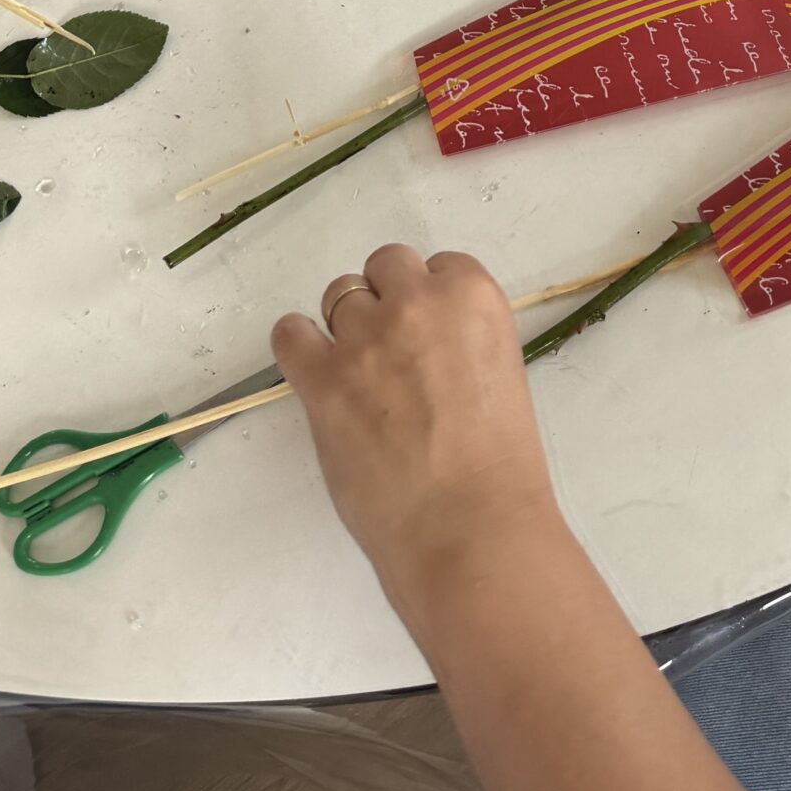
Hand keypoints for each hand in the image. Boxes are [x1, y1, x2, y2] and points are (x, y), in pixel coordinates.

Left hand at [274, 246, 558, 613]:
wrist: (468, 526)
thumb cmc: (500, 466)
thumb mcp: (498, 375)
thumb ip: (459, 342)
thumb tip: (422, 348)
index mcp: (473, 297)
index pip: (439, 266)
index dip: (430, 300)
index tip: (429, 335)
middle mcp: (417, 303)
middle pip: (385, 265)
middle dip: (387, 299)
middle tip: (392, 351)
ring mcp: (365, 338)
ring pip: (339, 294)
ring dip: (346, 326)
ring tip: (357, 373)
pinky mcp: (322, 379)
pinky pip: (291, 334)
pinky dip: (299, 345)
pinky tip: (313, 369)